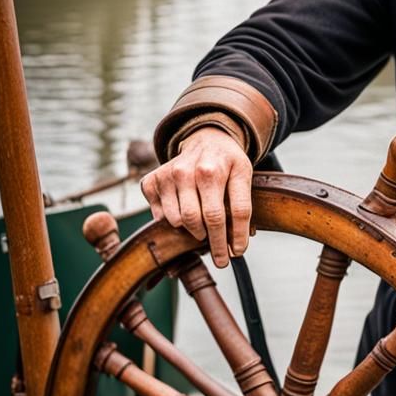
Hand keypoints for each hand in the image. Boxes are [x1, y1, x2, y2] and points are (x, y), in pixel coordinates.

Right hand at [140, 127, 252, 268]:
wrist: (206, 139)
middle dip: (212, 242)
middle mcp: (188, 170)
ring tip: (203, 224)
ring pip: (177, 221)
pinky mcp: (152, 181)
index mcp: (215, 169)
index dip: (231, 238)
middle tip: (219, 252)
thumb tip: (238, 247)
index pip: (225, 213)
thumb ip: (242, 207)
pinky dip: (172, 221)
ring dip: (192, 230)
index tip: (233, 256)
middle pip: (199, 220)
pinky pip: (159, 217)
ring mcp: (167, 175)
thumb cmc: (228, 163)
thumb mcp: (243, 176)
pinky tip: (184, 210)